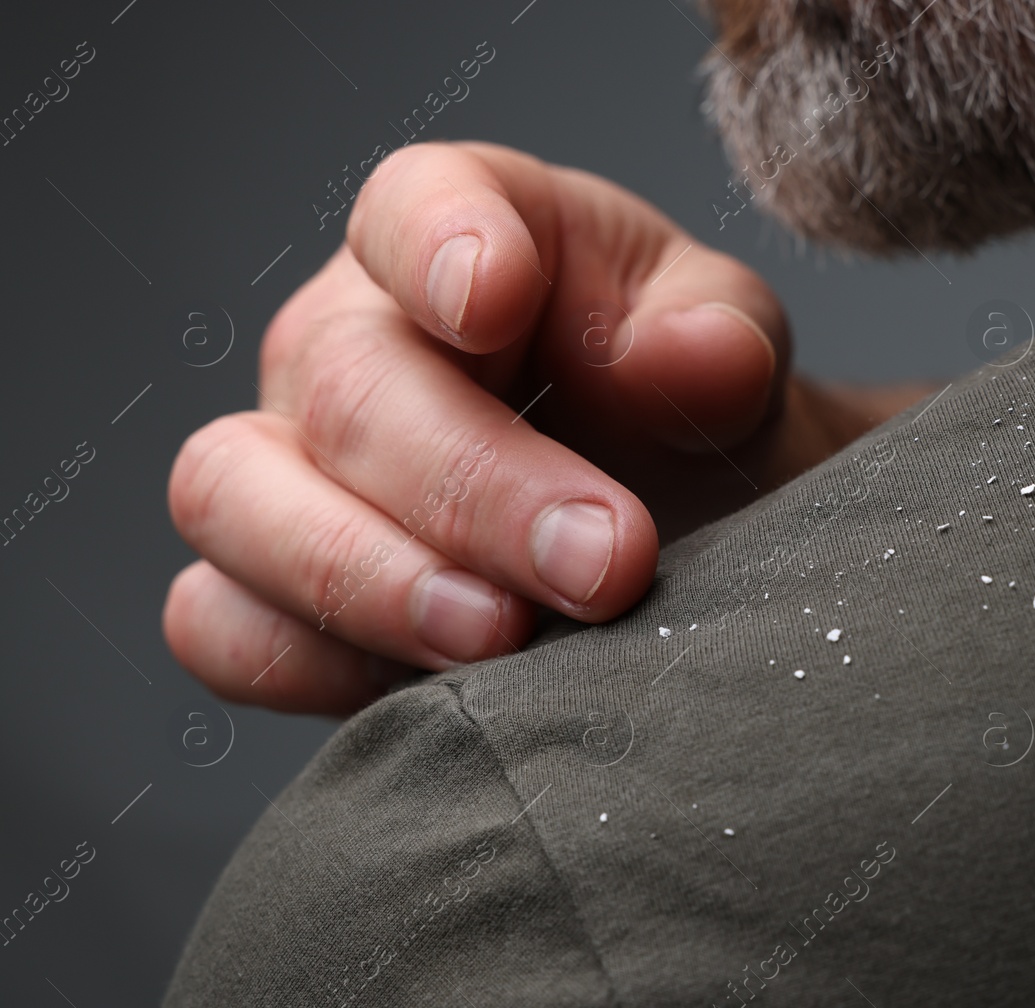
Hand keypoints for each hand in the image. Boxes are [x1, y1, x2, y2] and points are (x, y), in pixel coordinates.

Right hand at [164, 141, 929, 714]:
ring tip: (501, 636)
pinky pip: (222, 625)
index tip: (495, 298)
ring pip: (235, 497)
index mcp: (466, 237)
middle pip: (345, 387)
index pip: (413, 206)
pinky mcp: (274, 593)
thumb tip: (698, 353)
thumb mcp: (728, 353)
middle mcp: (351, 340)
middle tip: (605, 562)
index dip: (438, 247)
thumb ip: (718, 337)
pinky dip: (308, 664)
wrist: (678, 528)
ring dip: (369, 580)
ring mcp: (293, 465)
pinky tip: (433, 691)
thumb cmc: (684, 415)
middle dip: (474, 487)